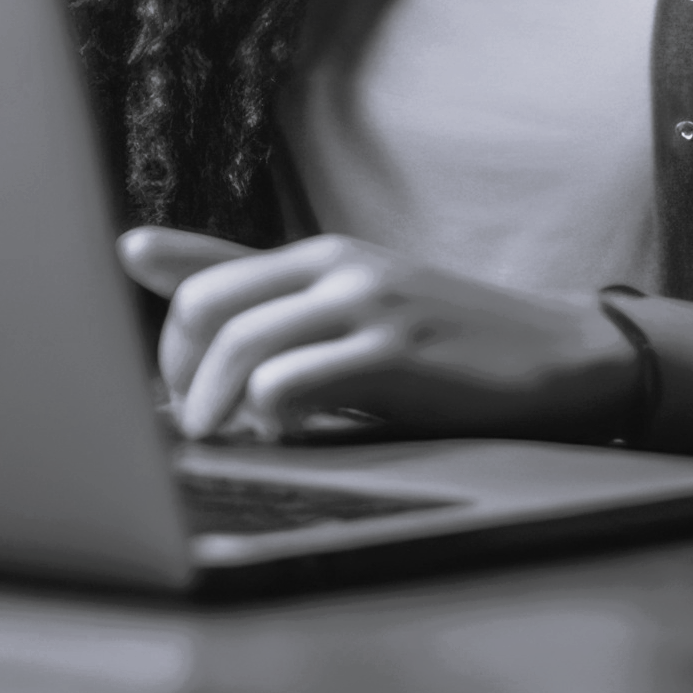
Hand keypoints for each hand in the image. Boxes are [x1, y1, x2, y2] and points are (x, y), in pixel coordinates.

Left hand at [120, 227, 636, 443]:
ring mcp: (366, 305)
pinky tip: (284, 439)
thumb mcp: (350, 307)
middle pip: (204, 308)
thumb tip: (131, 250)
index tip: (172, 399)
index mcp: (317, 258)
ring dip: (212, 405)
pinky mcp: (396, 353)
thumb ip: (255, 289)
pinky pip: (293, 382)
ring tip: (218, 442)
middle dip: (176, 375)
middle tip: (193, 426)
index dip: (164, 348)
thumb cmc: (445, 343)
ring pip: (240, 345)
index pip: (198, 278)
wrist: (561, 357)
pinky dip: (267, 418)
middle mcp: (335, 268)